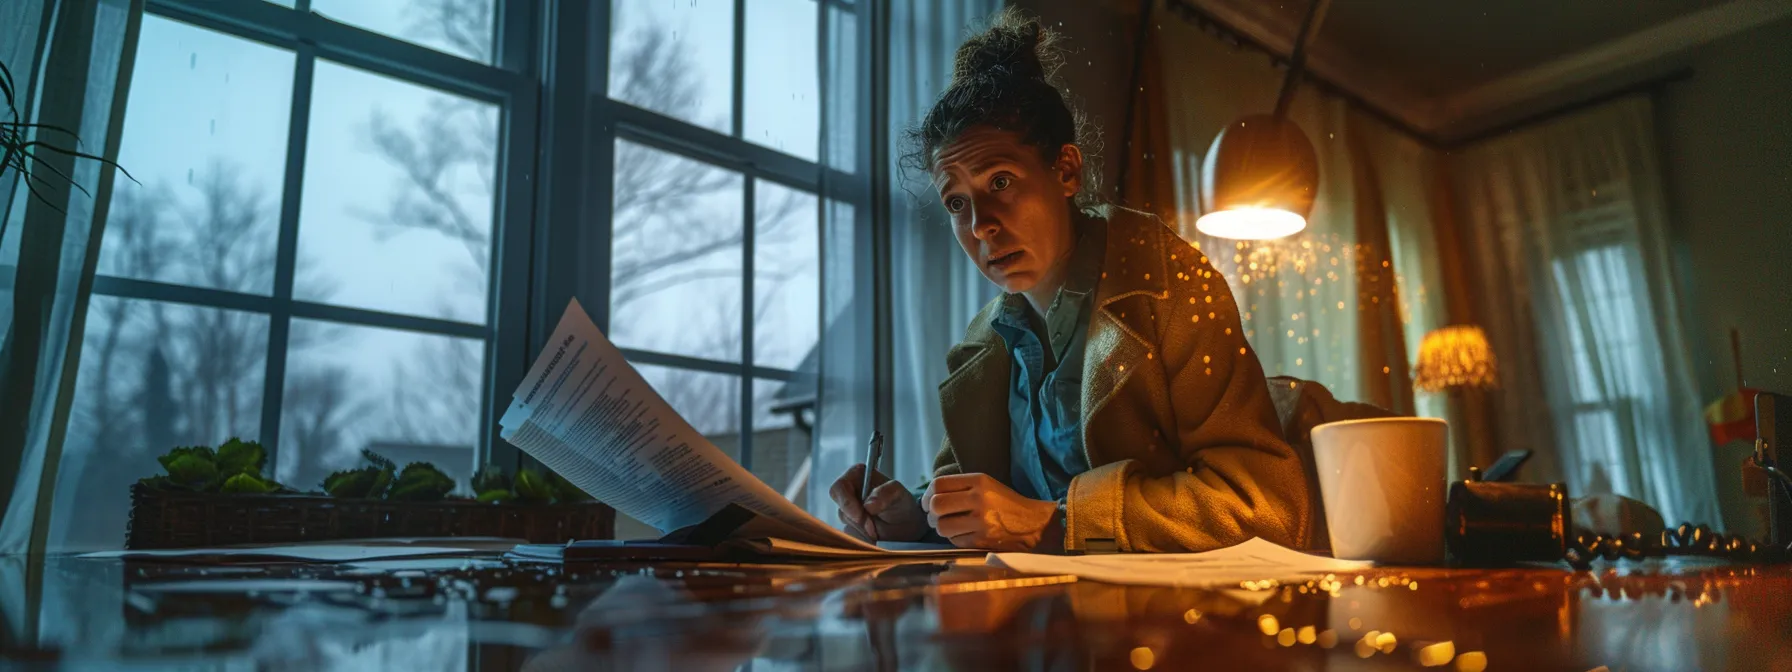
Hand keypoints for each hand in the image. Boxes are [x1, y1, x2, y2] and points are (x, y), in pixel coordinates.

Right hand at [829, 463, 927, 542]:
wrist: (906, 525)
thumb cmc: (901, 503)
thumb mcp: (898, 493)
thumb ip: (885, 494)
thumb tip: (868, 505)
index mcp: (857, 475)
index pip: (839, 487)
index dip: (846, 503)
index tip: (860, 516)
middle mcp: (849, 492)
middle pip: (840, 508)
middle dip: (856, 521)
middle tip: (872, 528)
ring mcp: (848, 510)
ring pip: (845, 523)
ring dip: (861, 531)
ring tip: (877, 531)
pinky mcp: (849, 526)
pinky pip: (848, 536)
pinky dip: (861, 538)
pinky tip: (873, 537)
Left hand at [921, 474, 1062, 551]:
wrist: (1034, 524)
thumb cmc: (1005, 503)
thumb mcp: (986, 485)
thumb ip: (960, 487)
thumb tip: (929, 496)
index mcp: (978, 481)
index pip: (939, 484)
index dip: (927, 494)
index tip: (927, 502)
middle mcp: (978, 499)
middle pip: (936, 505)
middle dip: (930, 513)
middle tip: (934, 517)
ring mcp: (980, 521)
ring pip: (941, 526)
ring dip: (940, 528)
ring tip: (947, 526)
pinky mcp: (982, 540)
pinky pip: (954, 540)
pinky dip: (953, 539)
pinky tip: (962, 535)